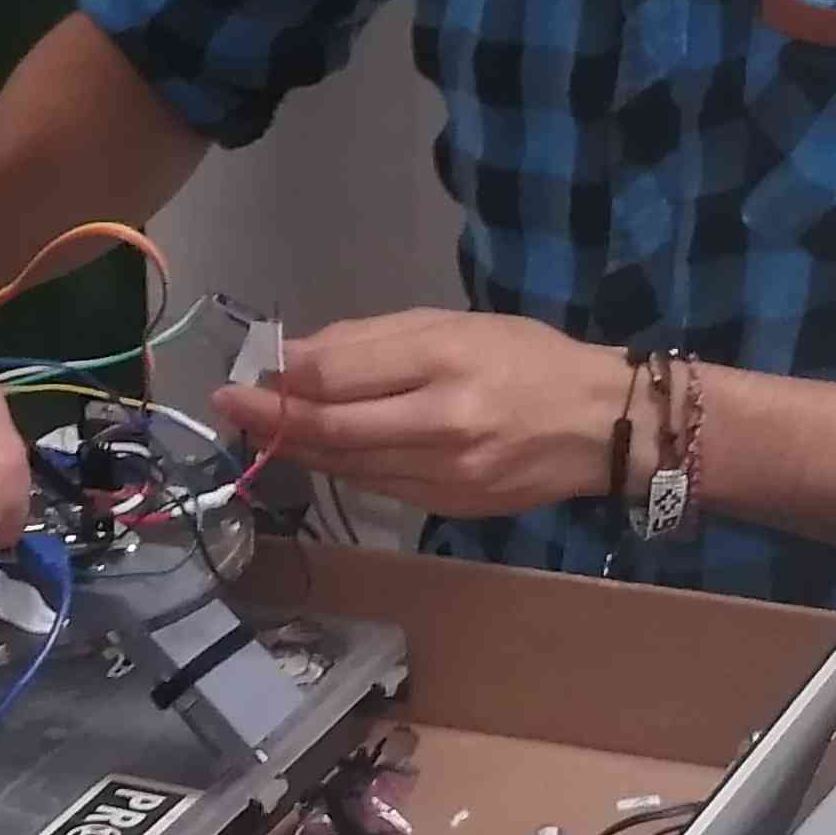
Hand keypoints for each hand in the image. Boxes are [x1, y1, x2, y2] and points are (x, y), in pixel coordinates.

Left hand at [218, 312, 630, 519]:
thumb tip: (299, 356)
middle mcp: (444, 425)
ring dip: (298, 447)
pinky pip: (379, 486)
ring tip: (261, 428)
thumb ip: (376, 341)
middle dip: (272, 419)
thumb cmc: (530, 360)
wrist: (606, 425)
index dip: (283, 378)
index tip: (246, 372)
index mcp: (447, 363)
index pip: (339, 376)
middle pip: (333, 429)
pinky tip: (321, 451)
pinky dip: (343, 467)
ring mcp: (448, 476)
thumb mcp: (457, 325)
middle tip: (229, 407)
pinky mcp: (452, 509)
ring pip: (349, 466)